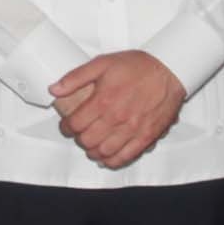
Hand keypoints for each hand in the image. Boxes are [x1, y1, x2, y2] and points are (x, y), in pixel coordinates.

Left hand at [51, 51, 185, 170]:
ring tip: (92, 146)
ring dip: (93, 152)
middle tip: (80, 135)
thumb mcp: (102, 63)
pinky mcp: (146, 137)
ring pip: (104, 152)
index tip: (66, 126)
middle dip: (79, 139)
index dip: (66, 128)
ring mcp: (132, 130)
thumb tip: (54, 89)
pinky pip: (126, 157)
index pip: (75, 124)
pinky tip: (108, 157)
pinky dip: (113, 161)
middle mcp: (116, 118)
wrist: (169, 70)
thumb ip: (76, 77)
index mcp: (103, 100)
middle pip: (87, 141)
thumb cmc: (138, 66)